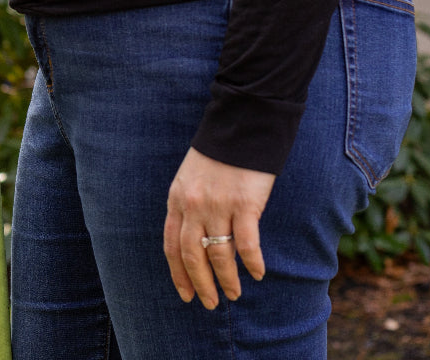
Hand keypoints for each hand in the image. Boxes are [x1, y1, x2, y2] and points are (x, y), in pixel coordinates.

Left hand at [163, 148, 275, 309]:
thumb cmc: (218, 155)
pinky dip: (252, 261)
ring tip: (235, 294)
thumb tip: (199, 242)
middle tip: (210, 303)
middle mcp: (193, 206)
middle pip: (193, 255)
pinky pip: (247, 242)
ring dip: (227, 279)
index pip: (172, 245)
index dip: (178, 273)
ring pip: (219, 254)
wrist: (241, 126)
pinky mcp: (245, 203)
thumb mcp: (191, 179)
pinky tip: (257, 273)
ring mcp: (218, 205)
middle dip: (200, 284)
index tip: (185, 295)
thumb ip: (190, 208)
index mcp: (177, 200)